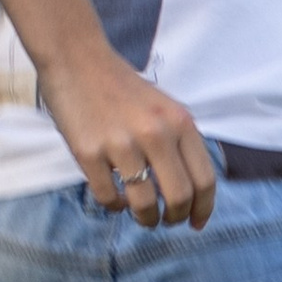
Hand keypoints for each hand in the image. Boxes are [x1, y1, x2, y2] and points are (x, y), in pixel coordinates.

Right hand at [31, 33, 216, 227]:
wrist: (76, 59)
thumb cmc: (121, 86)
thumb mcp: (163, 107)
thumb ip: (179, 140)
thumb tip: (190, 189)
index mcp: (179, 122)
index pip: (204, 179)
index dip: (203, 209)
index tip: (196, 223)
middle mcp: (155, 134)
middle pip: (179, 197)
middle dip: (175, 218)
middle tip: (167, 221)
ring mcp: (121, 144)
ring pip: (144, 204)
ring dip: (145, 219)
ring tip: (142, 216)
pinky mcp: (89, 153)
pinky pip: (108, 198)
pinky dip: (114, 206)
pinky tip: (114, 198)